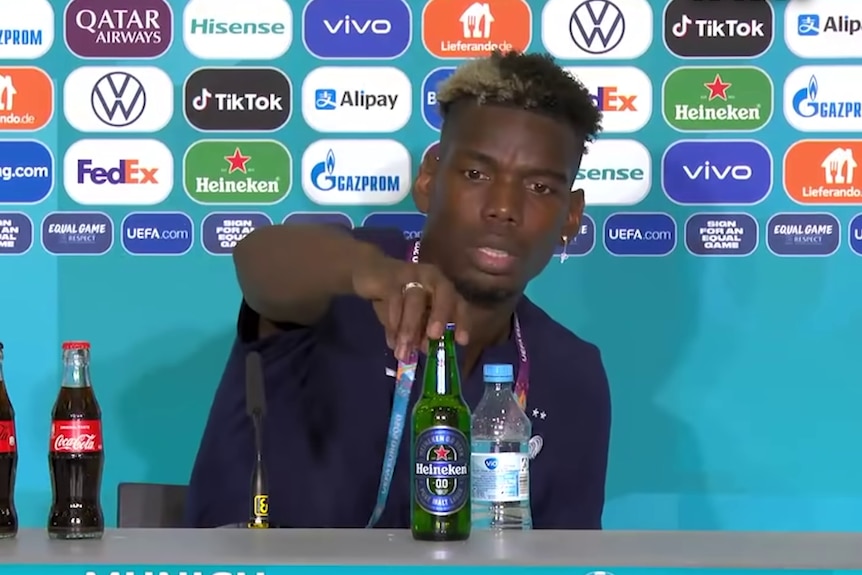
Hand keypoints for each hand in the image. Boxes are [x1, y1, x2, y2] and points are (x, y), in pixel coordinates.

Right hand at [352, 255, 469, 360]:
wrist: (367, 272)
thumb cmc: (396, 298)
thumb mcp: (410, 317)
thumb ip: (419, 331)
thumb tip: (424, 349)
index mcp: (441, 288)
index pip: (458, 303)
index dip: (462, 321)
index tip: (461, 341)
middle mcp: (431, 277)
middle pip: (444, 293)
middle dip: (440, 315)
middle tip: (434, 336)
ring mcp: (411, 274)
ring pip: (415, 299)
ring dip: (410, 326)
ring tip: (403, 350)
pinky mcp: (389, 277)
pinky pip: (394, 298)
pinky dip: (393, 320)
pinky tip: (391, 338)